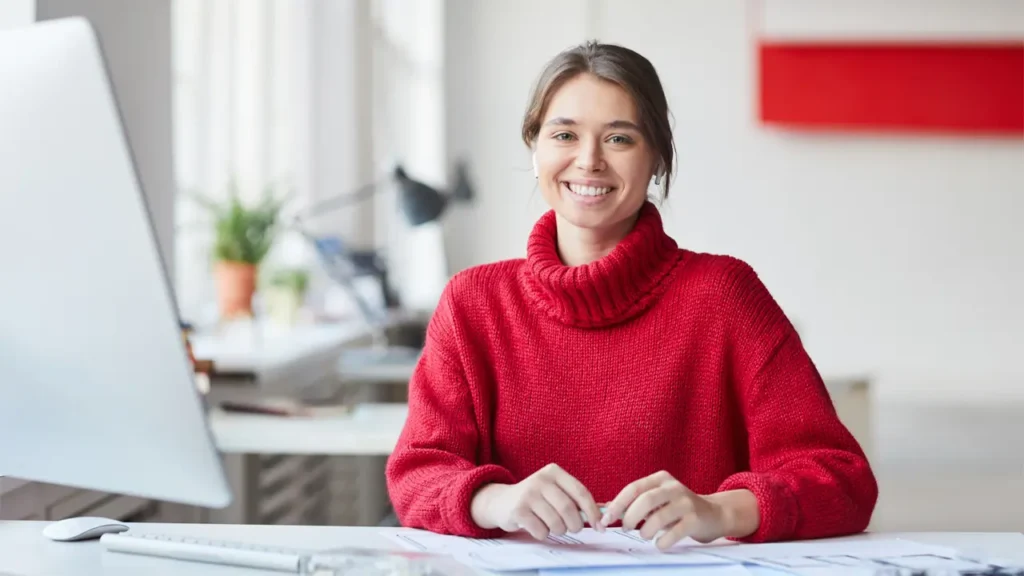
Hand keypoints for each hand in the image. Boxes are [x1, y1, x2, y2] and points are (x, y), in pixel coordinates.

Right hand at [471, 463, 604, 539]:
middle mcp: (540, 480)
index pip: (580, 491)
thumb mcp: (555, 492)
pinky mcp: (518, 510)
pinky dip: (544, 534)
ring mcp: (528, 494)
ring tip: (553, 526)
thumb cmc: (536, 499)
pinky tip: (537, 527)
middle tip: (573, 528)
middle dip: (576, 524)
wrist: (502, 502)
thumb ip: (577, 500)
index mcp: (554, 472)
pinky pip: (541, 530)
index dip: (592, 511)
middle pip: (569, 509)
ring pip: (556, 522)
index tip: (600, 525)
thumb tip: (606, 512)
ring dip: (559, 530)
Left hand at [602, 471, 755, 548]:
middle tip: (626, 528)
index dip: (618, 504)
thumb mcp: (657, 500)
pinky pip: (674, 532)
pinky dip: (662, 541)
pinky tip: (659, 543)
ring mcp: (686, 502)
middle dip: (630, 517)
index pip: (633, 488)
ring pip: (658, 516)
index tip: (606, 519)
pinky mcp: (696, 519)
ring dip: (646, 530)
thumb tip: (606, 510)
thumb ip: (635, 503)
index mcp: (660, 479)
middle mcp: (673, 487)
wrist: (713, 514)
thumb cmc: (678, 509)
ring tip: (645, 535)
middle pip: (645, 500)